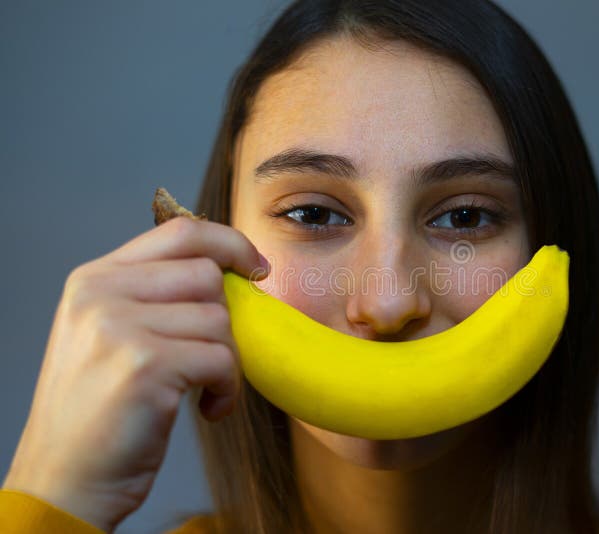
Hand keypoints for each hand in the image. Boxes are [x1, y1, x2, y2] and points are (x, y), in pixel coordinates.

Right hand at [2, 217, 268, 531]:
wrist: (65, 480)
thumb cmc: (99, 411)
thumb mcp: (108, 334)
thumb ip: (153, 295)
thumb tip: (229, 271)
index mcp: (94, 278)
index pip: (180, 232)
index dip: (230, 243)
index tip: (257, 268)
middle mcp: (101, 293)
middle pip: (208, 276)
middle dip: (224, 321)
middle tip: (210, 358)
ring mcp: (119, 327)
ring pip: (219, 320)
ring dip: (226, 362)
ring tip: (201, 390)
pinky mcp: (144, 366)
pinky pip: (222, 360)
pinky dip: (227, 389)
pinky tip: (207, 409)